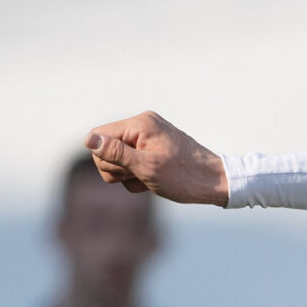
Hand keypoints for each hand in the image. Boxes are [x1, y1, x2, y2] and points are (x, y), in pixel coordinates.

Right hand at [85, 111, 228, 204]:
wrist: (217, 183)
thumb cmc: (185, 177)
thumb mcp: (147, 167)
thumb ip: (116, 153)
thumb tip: (88, 140)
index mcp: (140, 124)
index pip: (98, 136)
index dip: (105, 159)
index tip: (127, 169)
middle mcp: (143, 125)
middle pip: (106, 149)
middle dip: (118, 169)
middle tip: (141, 176)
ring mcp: (149, 136)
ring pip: (118, 159)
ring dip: (129, 176)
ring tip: (151, 179)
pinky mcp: (154, 148)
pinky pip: (133, 163)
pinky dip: (140, 176)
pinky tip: (156, 181)